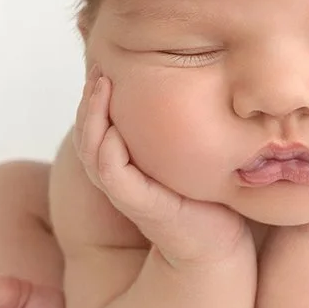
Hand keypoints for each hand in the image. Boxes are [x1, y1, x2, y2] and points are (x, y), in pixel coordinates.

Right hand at [74, 65, 252, 263]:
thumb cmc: (211, 198)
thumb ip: (180, 122)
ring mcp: (127, 191)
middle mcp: (121, 175)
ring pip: (94, 148)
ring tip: (101, 84)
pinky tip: (112, 129)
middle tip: (99, 62)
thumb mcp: (192, 150)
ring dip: (93, 116)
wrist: (219, 248)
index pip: (101, 121)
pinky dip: (106, 151)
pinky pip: (113, 175)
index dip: (98, 93)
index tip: (107, 59)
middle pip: (90, 129)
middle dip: (90, 96)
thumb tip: (194, 74)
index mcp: (128, 161)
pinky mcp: (141, 207)